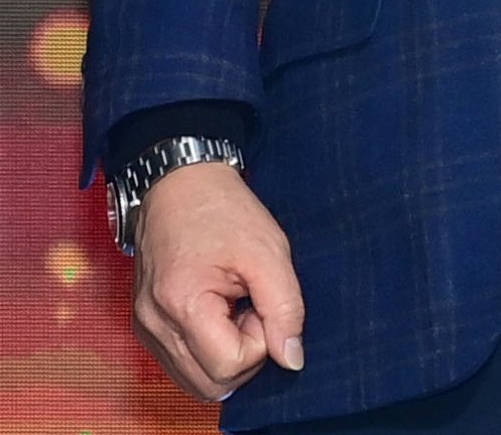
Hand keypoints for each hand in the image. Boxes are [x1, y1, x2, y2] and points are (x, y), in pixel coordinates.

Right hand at [133, 162, 304, 402]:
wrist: (180, 180)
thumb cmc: (223, 208)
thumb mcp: (268, 250)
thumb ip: (285, 308)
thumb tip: (292, 359)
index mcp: (181, 304)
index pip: (229, 366)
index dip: (258, 341)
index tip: (259, 301)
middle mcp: (153, 324)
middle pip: (209, 385)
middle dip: (242, 355)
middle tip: (250, 307)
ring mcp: (145, 327)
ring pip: (194, 381)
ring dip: (223, 355)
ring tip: (233, 308)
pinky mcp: (145, 325)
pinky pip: (180, 363)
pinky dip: (205, 350)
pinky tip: (216, 312)